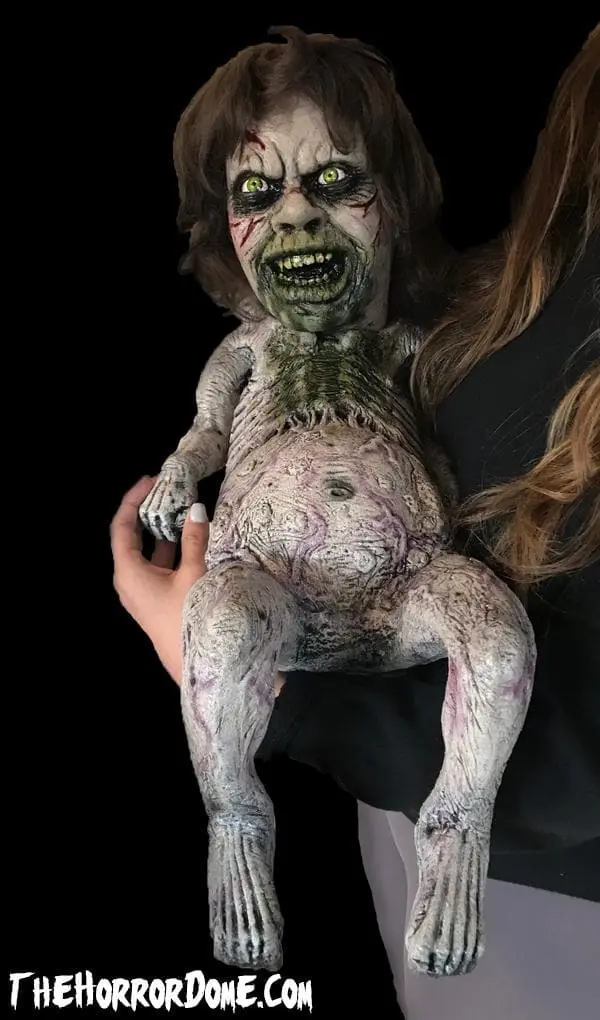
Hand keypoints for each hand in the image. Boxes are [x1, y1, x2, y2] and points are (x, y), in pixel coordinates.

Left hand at [111, 476, 285, 694]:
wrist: (197, 667)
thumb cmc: (190, 619)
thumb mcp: (194, 575)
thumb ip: (194, 540)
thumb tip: (196, 509)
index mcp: (128, 572)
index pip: (121, 527)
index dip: (133, 500)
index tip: (151, 480)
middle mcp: (129, 581)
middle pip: (130, 538)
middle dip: (147, 512)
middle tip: (166, 490)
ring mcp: (141, 592)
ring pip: (146, 552)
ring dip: (160, 530)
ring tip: (180, 508)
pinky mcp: (155, 600)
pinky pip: (156, 566)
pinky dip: (169, 549)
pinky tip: (188, 538)